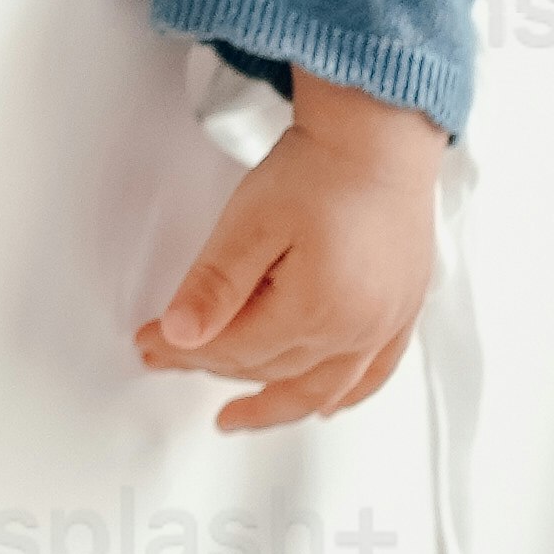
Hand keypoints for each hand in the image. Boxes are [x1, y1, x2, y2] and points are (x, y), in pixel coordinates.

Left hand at [137, 72, 443, 429]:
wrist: (382, 135)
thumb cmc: (322, 170)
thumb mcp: (250, 221)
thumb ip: (215, 285)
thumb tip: (180, 335)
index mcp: (314, 310)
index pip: (232, 348)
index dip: (183, 349)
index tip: (150, 341)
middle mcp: (355, 329)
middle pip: (269, 367)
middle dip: (214, 368)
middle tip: (173, 360)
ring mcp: (385, 325)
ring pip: (321, 388)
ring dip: (275, 406)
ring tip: (238, 418)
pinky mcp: (403, 310)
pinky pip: (372, 375)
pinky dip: (344, 395)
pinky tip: (325, 405)